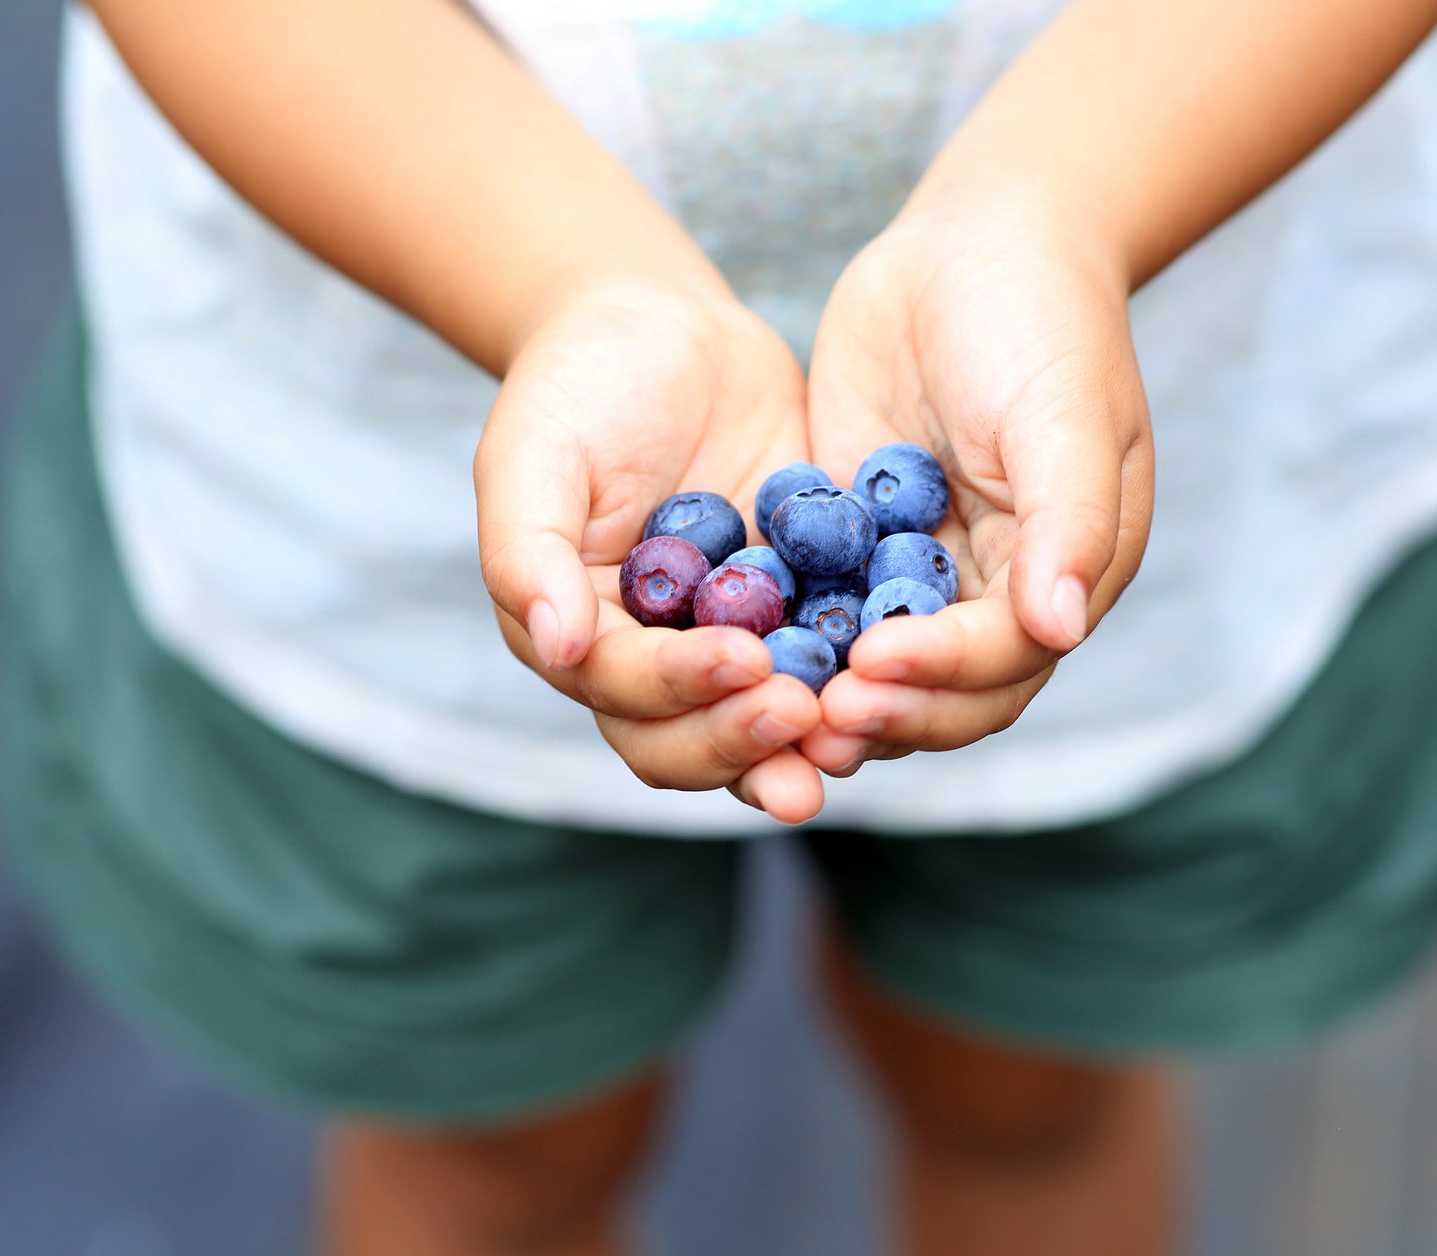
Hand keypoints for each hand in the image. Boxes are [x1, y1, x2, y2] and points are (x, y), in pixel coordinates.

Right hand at [475, 282, 826, 821]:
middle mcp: (652, 662)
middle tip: (803, 714)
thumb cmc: (578, 385)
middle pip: (687, 743)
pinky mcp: (798, 610)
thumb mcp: (534, 454)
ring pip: (760, 726)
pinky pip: (830, 661)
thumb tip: (559, 649)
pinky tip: (907, 671)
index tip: (739, 659)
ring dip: (802, 743)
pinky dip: (860, 678)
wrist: (665, 332)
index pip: (624, 691)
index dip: (678, 687)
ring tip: (852, 732)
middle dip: (742, 740)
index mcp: (579, 639)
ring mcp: (730, 643)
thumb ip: (529, 553)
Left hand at [799, 190, 1154, 775]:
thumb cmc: (1039, 318)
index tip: (873, 666)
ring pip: (876, 668)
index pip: (1003, 660)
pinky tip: (730, 649)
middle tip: (810, 724)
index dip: (941, 675)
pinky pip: (818, 607)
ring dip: (828, 697)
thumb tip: (1061, 630)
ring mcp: (918, 571)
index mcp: (1062, 576)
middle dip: (883, 711)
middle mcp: (994, 593)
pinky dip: (786, 637)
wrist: (973, 240)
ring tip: (766, 710)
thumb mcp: (1063, 413)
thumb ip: (1068, 522)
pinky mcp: (853, 544)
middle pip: (941, 693)